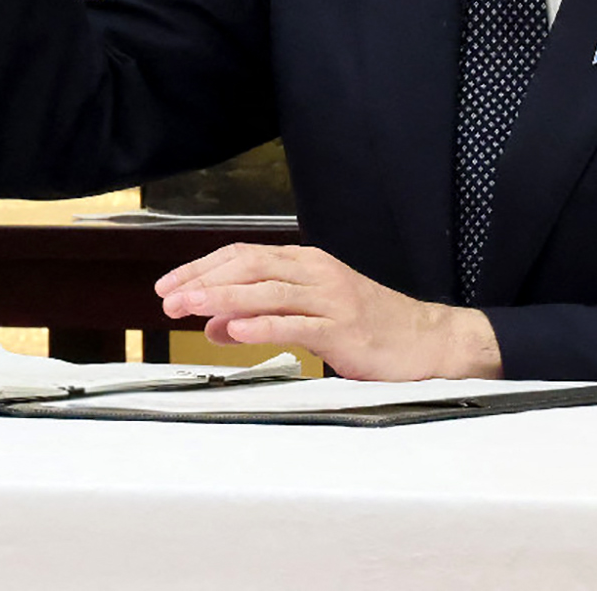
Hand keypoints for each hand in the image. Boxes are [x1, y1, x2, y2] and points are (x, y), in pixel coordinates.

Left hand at [154, 243, 501, 381]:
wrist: (430, 341)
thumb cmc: (369, 327)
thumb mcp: (310, 317)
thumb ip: (260, 316)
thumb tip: (212, 326)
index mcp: (305, 263)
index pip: (241, 256)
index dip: (201, 267)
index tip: (169, 284)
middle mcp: (315, 273)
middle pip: (247, 267)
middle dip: (202, 280)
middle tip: (167, 297)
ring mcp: (331, 300)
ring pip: (265, 291)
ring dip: (220, 300)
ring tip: (186, 309)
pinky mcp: (344, 331)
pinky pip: (295, 324)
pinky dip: (260, 325)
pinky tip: (232, 331)